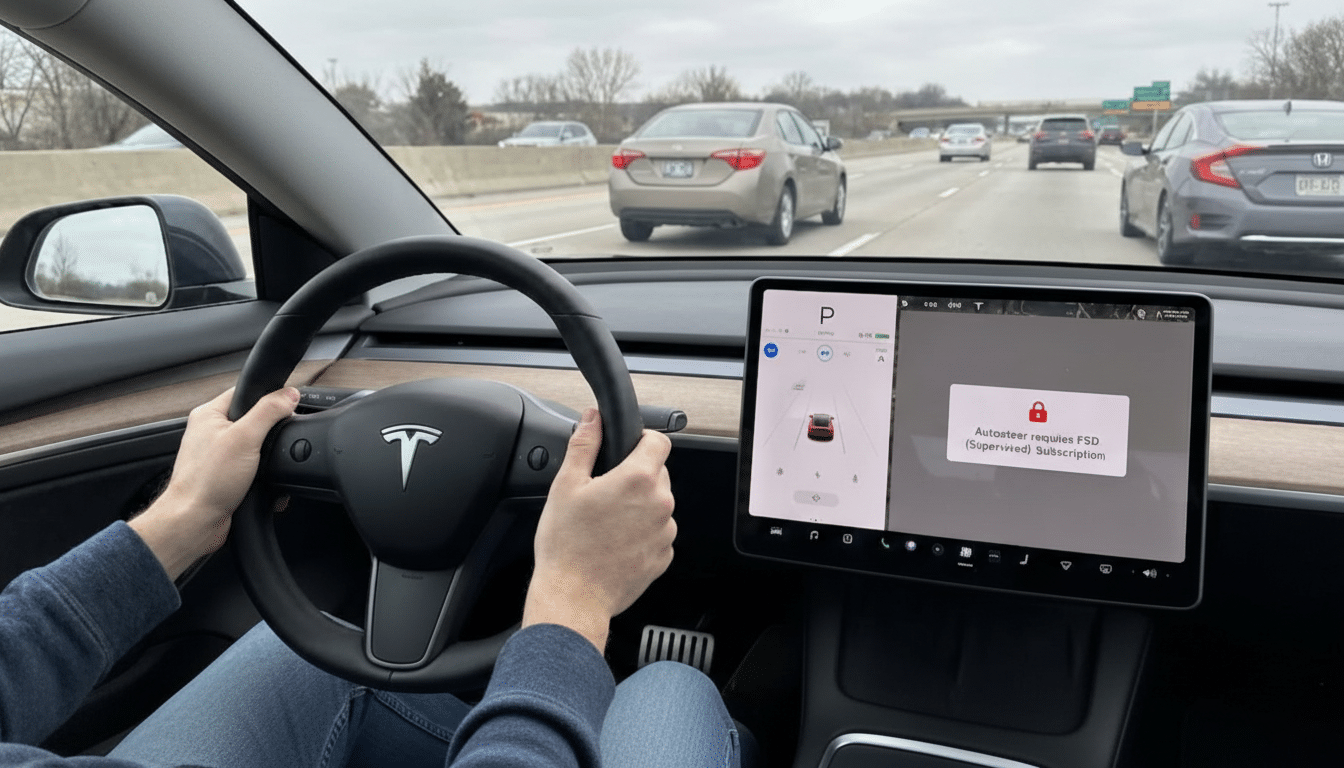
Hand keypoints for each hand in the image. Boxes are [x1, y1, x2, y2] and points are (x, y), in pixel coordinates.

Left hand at [130, 387, 298, 578]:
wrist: (195, 522)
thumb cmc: (207, 482)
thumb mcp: (245, 438)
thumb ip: (269, 412)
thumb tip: (289, 394)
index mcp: (209, 414)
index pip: (247, 392)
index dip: (269, 398)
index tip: (286, 409)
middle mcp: (211, 432)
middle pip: (254, 419)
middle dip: (271, 434)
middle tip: (273, 444)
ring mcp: (217, 454)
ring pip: (256, 445)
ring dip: (268, 458)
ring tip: (263, 468)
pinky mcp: (225, 475)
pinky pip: (252, 466)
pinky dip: (263, 475)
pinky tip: (263, 483)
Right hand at [522, 408, 674, 650]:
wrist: (573, 597)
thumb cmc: (566, 545)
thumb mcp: (566, 485)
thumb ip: (584, 445)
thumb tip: (593, 419)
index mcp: (638, 479)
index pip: (659, 442)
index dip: (642, 441)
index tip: (627, 450)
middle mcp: (660, 503)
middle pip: (658, 474)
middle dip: (635, 477)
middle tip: (604, 493)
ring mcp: (664, 532)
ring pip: (658, 505)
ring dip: (639, 507)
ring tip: (607, 523)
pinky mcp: (663, 557)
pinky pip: (657, 533)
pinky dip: (641, 533)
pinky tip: (615, 543)